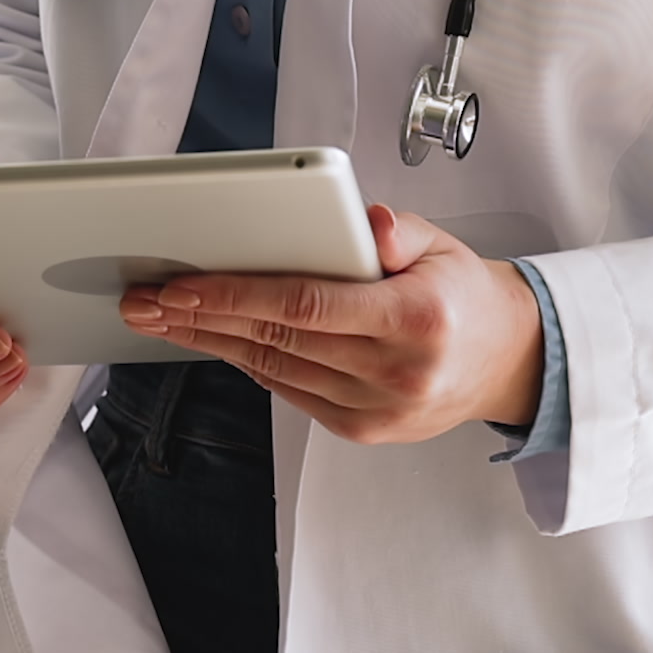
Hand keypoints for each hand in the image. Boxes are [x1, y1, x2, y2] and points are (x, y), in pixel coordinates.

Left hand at [116, 203, 543, 445]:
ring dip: (212, 342)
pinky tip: (214, 338)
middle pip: (277, 340)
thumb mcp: (442, 243)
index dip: (235, 296)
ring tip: (164, 317)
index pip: (306, 304)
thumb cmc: (464, 294)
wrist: (506, 360)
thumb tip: (366, 222)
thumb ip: (399, 228)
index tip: (182, 286)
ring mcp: (379, 410)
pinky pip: (290, 390)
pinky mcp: (364, 430)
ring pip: (275, 369)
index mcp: (415, 318)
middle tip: (146, 300)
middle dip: (201, 318)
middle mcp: (396, 372)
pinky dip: (248, 361)